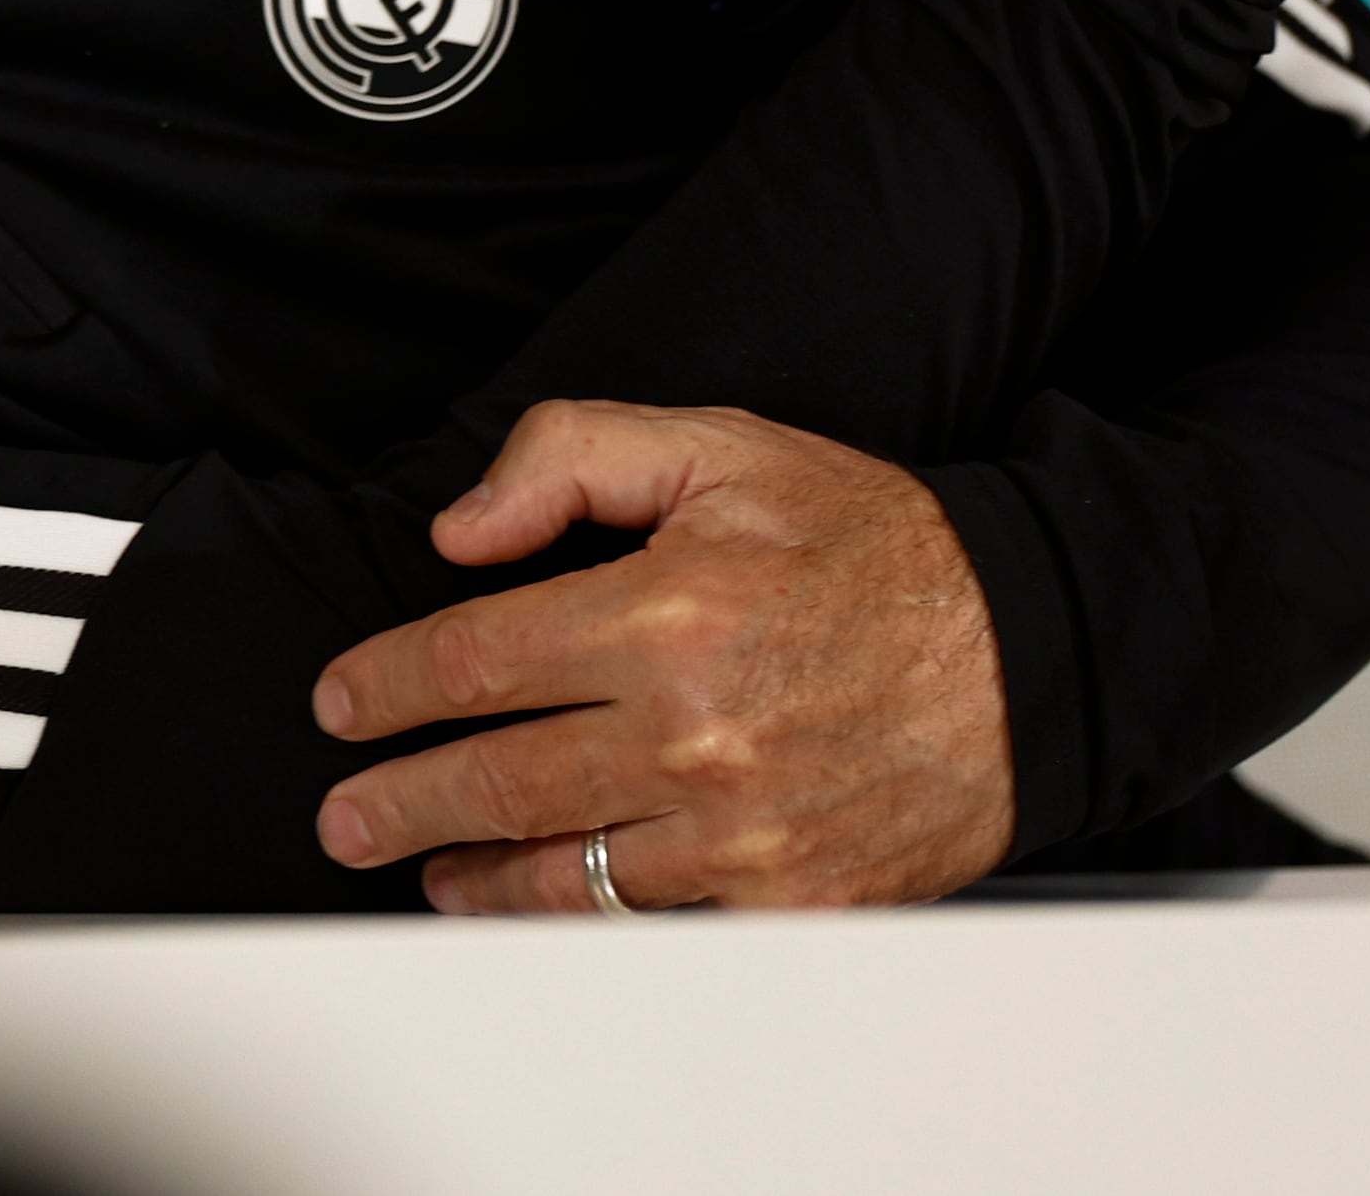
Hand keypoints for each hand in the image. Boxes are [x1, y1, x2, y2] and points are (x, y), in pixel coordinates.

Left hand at [308, 401, 1013, 914]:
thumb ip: (573, 454)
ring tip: (424, 867)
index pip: (475, 659)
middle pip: (494, 781)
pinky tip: (531, 903)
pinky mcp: (786, 897)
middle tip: (344, 814)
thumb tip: (460, 530)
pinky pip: (648, 923)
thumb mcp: (723, 446)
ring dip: (470, 875)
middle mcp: (694, 730)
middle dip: (398, 801)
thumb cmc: (872, 545)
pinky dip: (573, 920)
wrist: (1024, 650)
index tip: (344, 701)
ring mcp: (739, 828)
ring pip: (560, 871)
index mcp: (667, 609)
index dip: (387, 685)